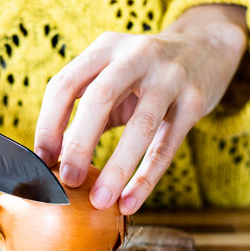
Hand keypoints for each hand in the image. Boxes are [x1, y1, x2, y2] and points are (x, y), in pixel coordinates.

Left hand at [34, 4, 247, 214]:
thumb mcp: (113, 79)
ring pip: (140, 125)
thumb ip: (84, 112)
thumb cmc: (146, 74)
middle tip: (68, 181)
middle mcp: (137, 54)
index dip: (49, 124)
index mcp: (105, 48)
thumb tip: (52, 159)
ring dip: (116, 168)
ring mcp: (170, 76)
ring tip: (100, 201)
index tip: (43, 160)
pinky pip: (167, 146)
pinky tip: (129, 202)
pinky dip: (146, 178)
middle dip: (80, 144)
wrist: (207, 48)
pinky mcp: (195, 101)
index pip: (65, 84)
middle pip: (100, 98)